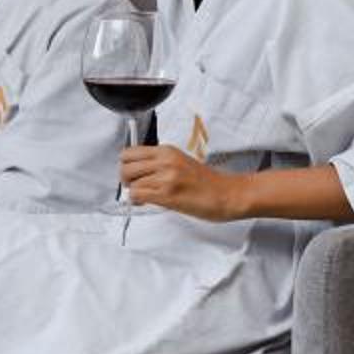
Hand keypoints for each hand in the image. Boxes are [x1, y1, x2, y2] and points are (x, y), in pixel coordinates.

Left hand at [120, 146, 240, 217]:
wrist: (227, 194)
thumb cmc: (206, 182)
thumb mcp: (180, 162)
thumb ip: (159, 164)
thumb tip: (137, 174)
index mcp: (167, 151)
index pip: (129, 152)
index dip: (126, 165)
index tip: (133, 174)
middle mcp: (164, 160)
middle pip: (125, 166)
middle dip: (126, 179)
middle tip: (135, 186)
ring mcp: (166, 177)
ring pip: (130, 182)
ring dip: (133, 192)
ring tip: (144, 197)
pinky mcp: (168, 194)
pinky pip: (138, 195)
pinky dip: (137, 201)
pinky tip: (147, 202)